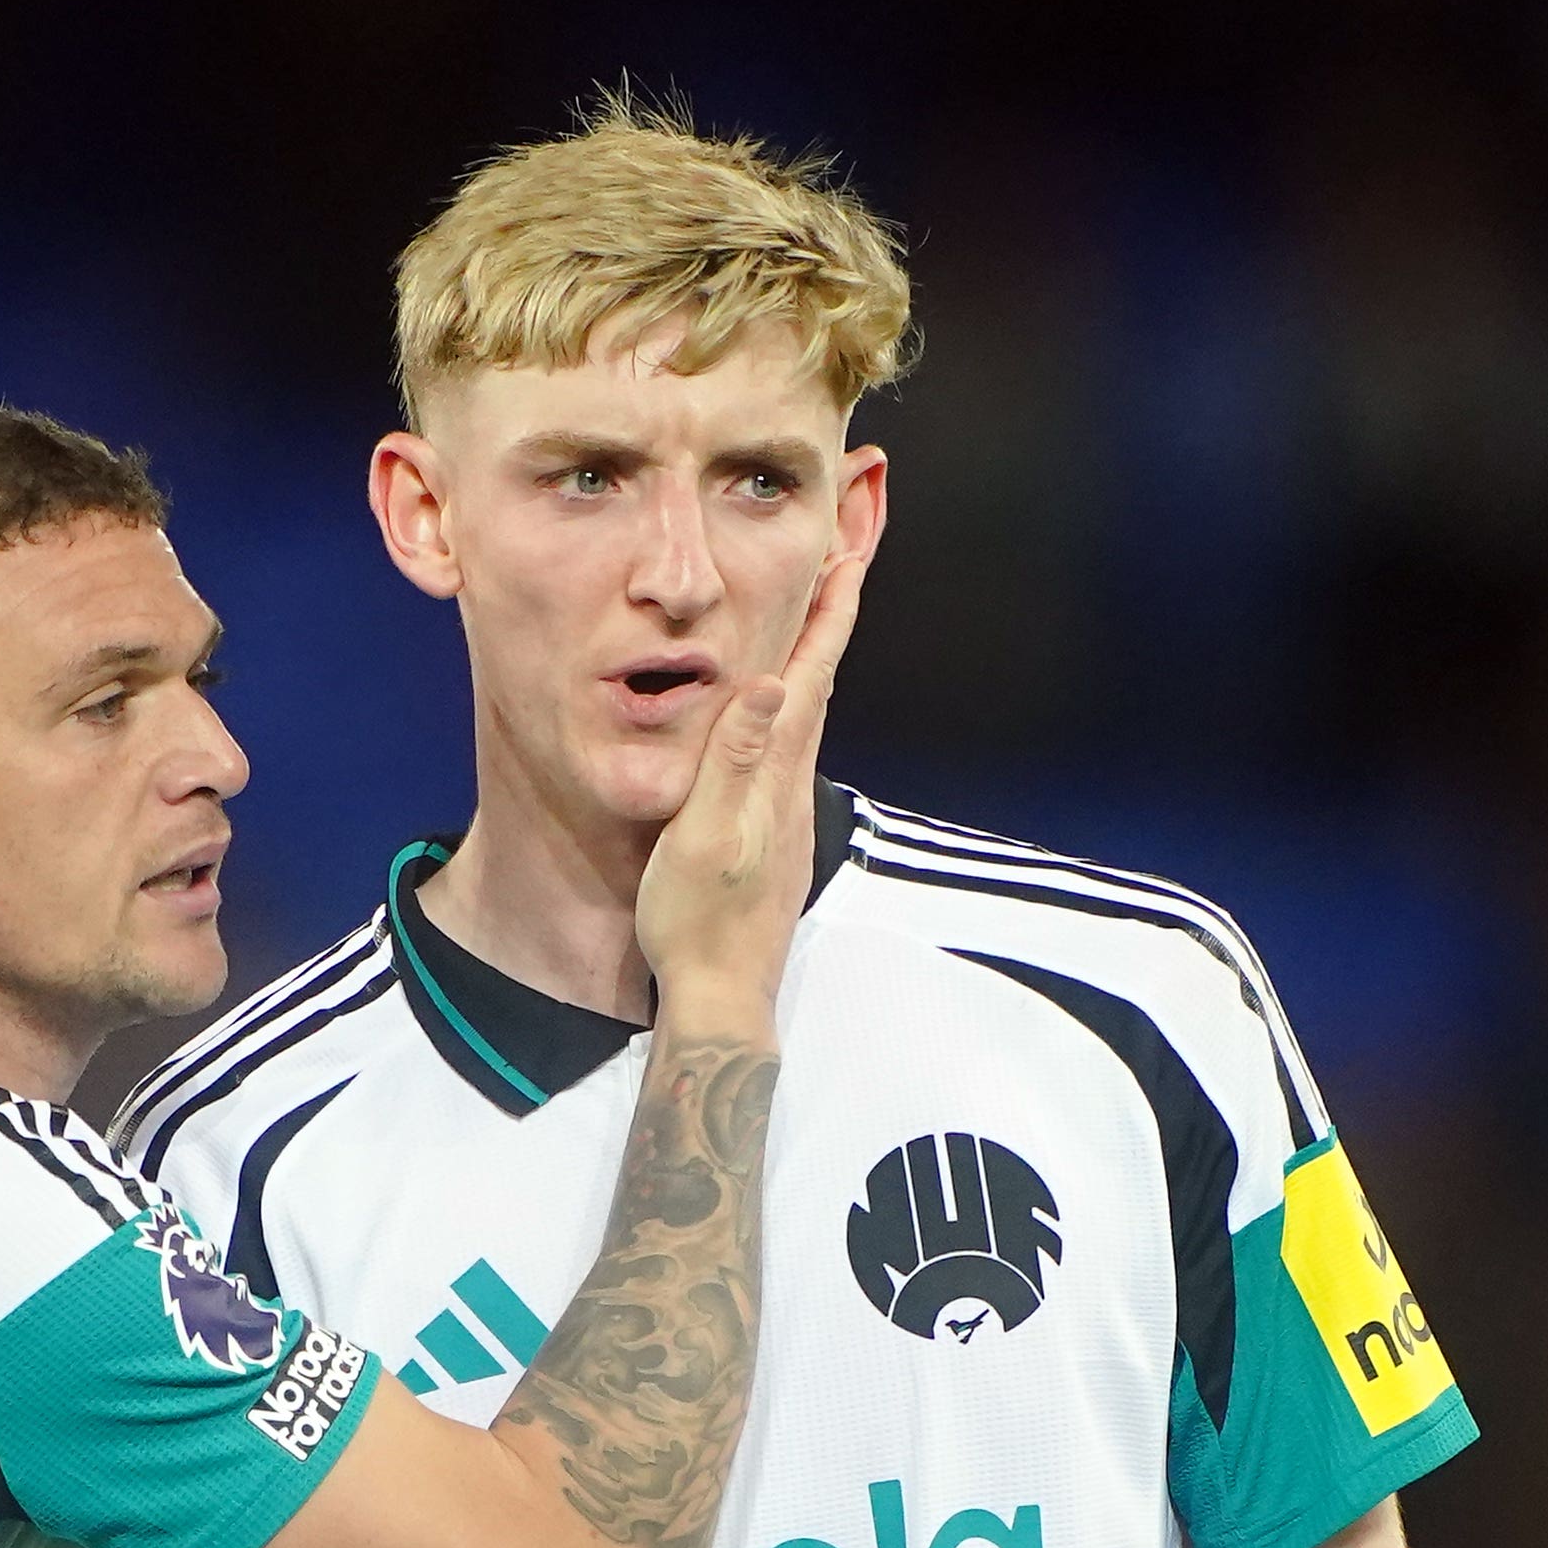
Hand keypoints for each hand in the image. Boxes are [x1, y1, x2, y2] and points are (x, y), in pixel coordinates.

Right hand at [630, 525, 875, 1024]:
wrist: (721, 992)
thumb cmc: (698, 918)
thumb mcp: (703, 834)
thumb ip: (732, 758)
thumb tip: (764, 683)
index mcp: (774, 772)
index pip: (810, 673)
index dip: (829, 612)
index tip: (848, 555)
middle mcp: (790, 781)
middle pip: (818, 682)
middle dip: (829, 618)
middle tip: (842, 560)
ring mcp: (786, 807)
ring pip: (806, 713)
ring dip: (813, 659)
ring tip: (814, 616)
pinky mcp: (774, 829)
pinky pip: (788, 744)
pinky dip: (792, 704)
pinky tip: (779, 710)